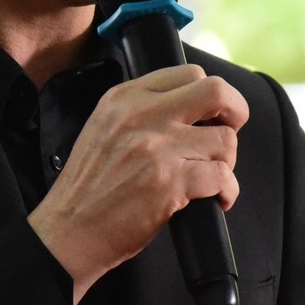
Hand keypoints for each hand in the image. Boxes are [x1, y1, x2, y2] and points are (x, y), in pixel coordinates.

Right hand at [29, 64, 248, 303]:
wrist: (69, 231)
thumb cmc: (88, 187)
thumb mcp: (104, 128)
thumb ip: (141, 111)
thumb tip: (189, 108)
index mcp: (125, 97)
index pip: (190, 73)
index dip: (210, 96)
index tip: (210, 116)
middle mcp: (143, 116)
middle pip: (217, 91)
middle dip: (235, 113)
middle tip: (225, 135)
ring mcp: (158, 149)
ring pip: (225, 140)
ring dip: (226, 162)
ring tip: (209, 177)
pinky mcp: (171, 183)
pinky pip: (223, 177)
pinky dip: (227, 191)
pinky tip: (215, 199)